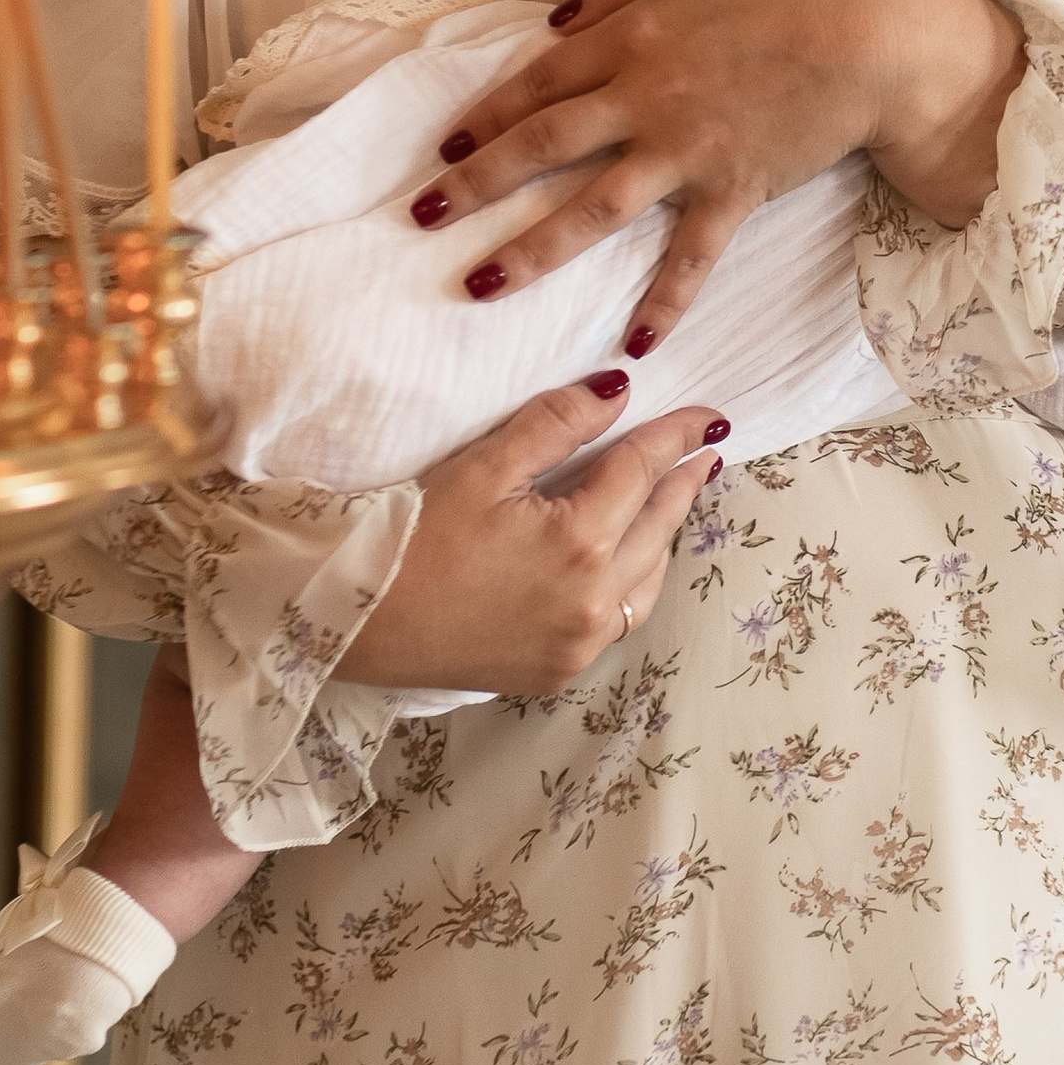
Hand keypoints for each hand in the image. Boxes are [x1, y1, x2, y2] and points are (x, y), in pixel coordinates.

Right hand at [344, 376, 727, 693]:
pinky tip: (629, 563)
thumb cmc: (414, 535)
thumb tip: (617, 392)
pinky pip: (618, 622)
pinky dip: (634, 584)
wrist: (357, 622)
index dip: (674, 436)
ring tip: (673, 500)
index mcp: (580, 542)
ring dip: (665, 537)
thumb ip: (558, 424)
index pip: (641, 472)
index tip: (706, 417)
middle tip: (705, 453)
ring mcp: (579, 645)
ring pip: (648, 583)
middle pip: (659, 528)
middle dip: (684, 484)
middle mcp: (593, 601)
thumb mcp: (485, 465)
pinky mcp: (557, 671)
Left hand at [409, 0, 1023, 339]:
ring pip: (592, 207)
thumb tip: (555, 23)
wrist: (869, 36)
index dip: (484, 116)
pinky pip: (691, 257)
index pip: (536, 83)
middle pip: (542, 146)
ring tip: (480, 284)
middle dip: (476, 185)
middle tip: (423, 218)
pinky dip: (664, 303)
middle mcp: (643, 97)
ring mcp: (686, 149)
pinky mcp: (732, 189)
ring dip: (532, 249)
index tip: (443, 147)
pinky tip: (635, 348)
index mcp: (630, 36)